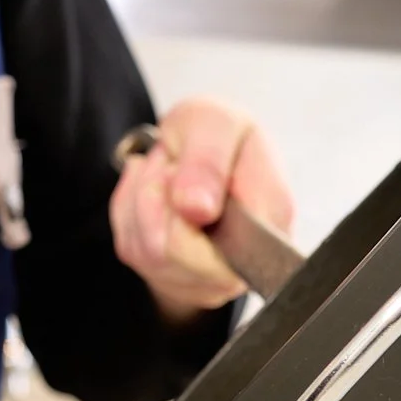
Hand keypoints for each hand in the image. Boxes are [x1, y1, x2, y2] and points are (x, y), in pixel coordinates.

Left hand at [109, 98, 294, 325]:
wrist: (194, 146)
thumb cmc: (212, 134)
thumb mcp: (212, 122)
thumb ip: (208, 161)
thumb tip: (198, 210)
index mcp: (270, 222)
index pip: (221, 244)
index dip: (186, 201)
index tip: (179, 165)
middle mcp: (243, 262)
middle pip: (170, 252)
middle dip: (154, 195)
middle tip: (169, 166)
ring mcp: (206, 278)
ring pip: (145, 251)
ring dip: (141, 199)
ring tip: (164, 174)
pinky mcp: (171, 278)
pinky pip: (131, 249)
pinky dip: (129, 211)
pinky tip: (154, 193)